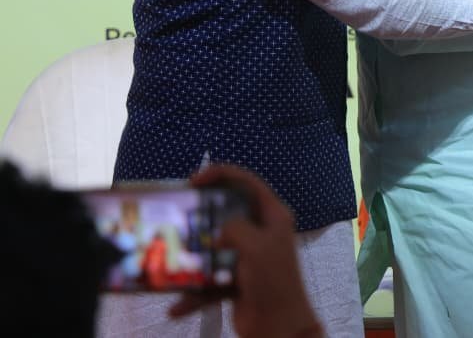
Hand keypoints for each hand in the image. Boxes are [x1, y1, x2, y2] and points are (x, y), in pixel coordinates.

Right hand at [170, 165, 318, 337]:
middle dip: (202, 213)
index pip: (248, 182)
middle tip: (178, 213)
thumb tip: (220, 230)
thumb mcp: (256, 245)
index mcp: (273, 216)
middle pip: (228, 212)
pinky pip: (211, 280)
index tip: (194, 180)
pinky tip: (177, 306)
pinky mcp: (237, 280)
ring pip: (214, 247)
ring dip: (194, 255)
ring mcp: (248, 256)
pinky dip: (195, 293)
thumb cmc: (272, 281)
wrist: (278, 327)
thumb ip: (236, 227)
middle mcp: (262, 232)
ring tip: (171, 255)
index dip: (222, 174)